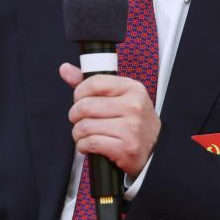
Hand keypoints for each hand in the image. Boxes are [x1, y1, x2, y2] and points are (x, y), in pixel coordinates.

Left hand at [60, 62, 160, 179]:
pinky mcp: (127, 148)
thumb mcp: (119, 98)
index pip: (95, 82)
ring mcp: (132, 128)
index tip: (80, 100)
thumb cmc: (132, 123)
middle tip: (80, 120)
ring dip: (78, 134)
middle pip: (86, 105)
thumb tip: (65, 69)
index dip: (80, 92)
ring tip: (86, 135)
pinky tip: (90, 145)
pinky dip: (83, 146)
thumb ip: (92, 84)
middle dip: (75, 115)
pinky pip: (91, 143)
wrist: (153, 151)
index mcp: (133, 89)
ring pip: (85, 126)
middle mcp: (134, 106)